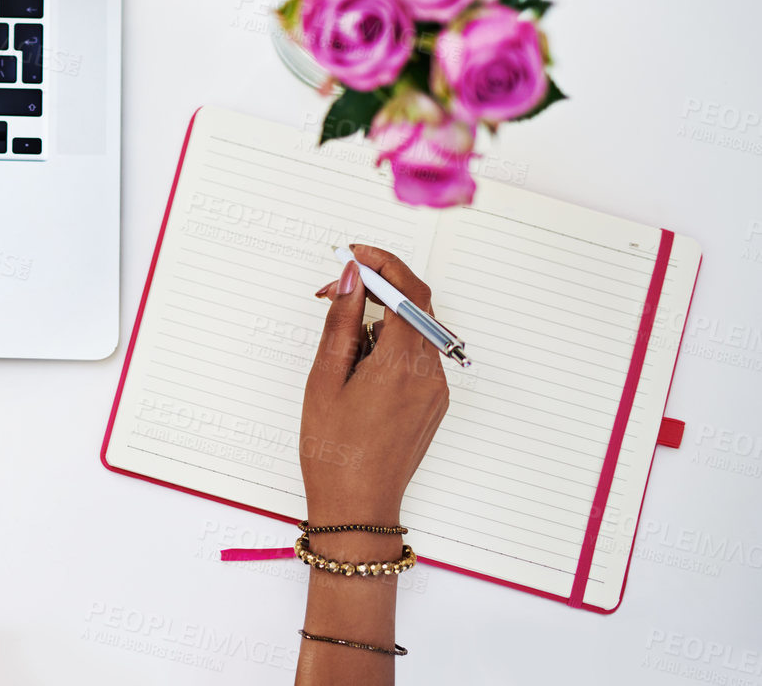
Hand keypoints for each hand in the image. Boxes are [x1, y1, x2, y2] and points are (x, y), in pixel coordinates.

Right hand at [299, 244, 449, 527]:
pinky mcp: (434, 403)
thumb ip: (340, 321)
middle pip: (415, 308)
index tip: (353, 254)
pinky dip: (388, 347)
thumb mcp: (324, 379)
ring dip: (379, 320)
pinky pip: (416, 357)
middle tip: (332, 294)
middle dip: (375, 290)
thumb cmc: (333, 451)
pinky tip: (357, 370)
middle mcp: (430, 375)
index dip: (383, 263)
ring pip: (414, 331)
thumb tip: (350, 276)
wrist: (357, 508)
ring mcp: (437, 390)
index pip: (409, 292)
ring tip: (338, 348)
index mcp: (402, 367)